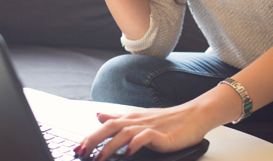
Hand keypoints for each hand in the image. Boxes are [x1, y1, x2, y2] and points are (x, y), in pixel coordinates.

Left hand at [73, 104, 212, 159]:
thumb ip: (119, 119)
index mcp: (131, 119)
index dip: (90, 136)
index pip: (106, 125)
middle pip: (110, 127)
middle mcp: (137, 121)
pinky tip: (128, 152)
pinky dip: (135, 143)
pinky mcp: (162, 134)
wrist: (195, 115)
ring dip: (110, 146)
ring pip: (124, 133)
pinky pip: (146, 137)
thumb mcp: (140, 119)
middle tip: (81, 153)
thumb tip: (99, 116)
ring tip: (100, 158)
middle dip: (93, 140)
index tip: (77, 148)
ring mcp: (149, 127)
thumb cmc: (170, 119)